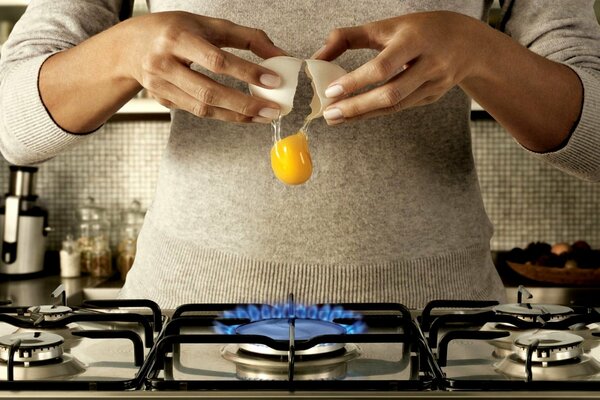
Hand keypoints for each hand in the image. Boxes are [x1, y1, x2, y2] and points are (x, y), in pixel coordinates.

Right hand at [125, 12, 286, 122]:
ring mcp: (160, 85)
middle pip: (209, 91)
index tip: (273, 80)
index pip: (216, 60)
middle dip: (245, 104)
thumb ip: (245, 37)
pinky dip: (224, 115)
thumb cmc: (174, 30)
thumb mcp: (207, 24)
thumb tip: (280, 54)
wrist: (130, 47)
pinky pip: (198, 112)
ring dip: (237, 115)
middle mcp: (164, 63)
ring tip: (263, 116)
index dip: (247, 72)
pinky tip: (244, 115)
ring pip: (203, 108)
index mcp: (176, 37)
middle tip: (273, 110)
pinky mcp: (162, 100)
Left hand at [314, 12, 489, 124]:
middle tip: (329, 114)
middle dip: (357, 107)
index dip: (356, 81)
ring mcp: (434, 84)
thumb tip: (318, 57)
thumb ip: (349, 37)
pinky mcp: (433, 97)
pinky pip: (400, 108)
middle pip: (391, 94)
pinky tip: (356, 114)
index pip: (383, 66)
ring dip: (362, 115)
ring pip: (395, 106)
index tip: (331, 91)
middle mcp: (428, 63)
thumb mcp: (387, 26)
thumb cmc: (419, 30)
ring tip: (336, 118)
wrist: (467, 42)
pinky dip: (375, 112)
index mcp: (414, 40)